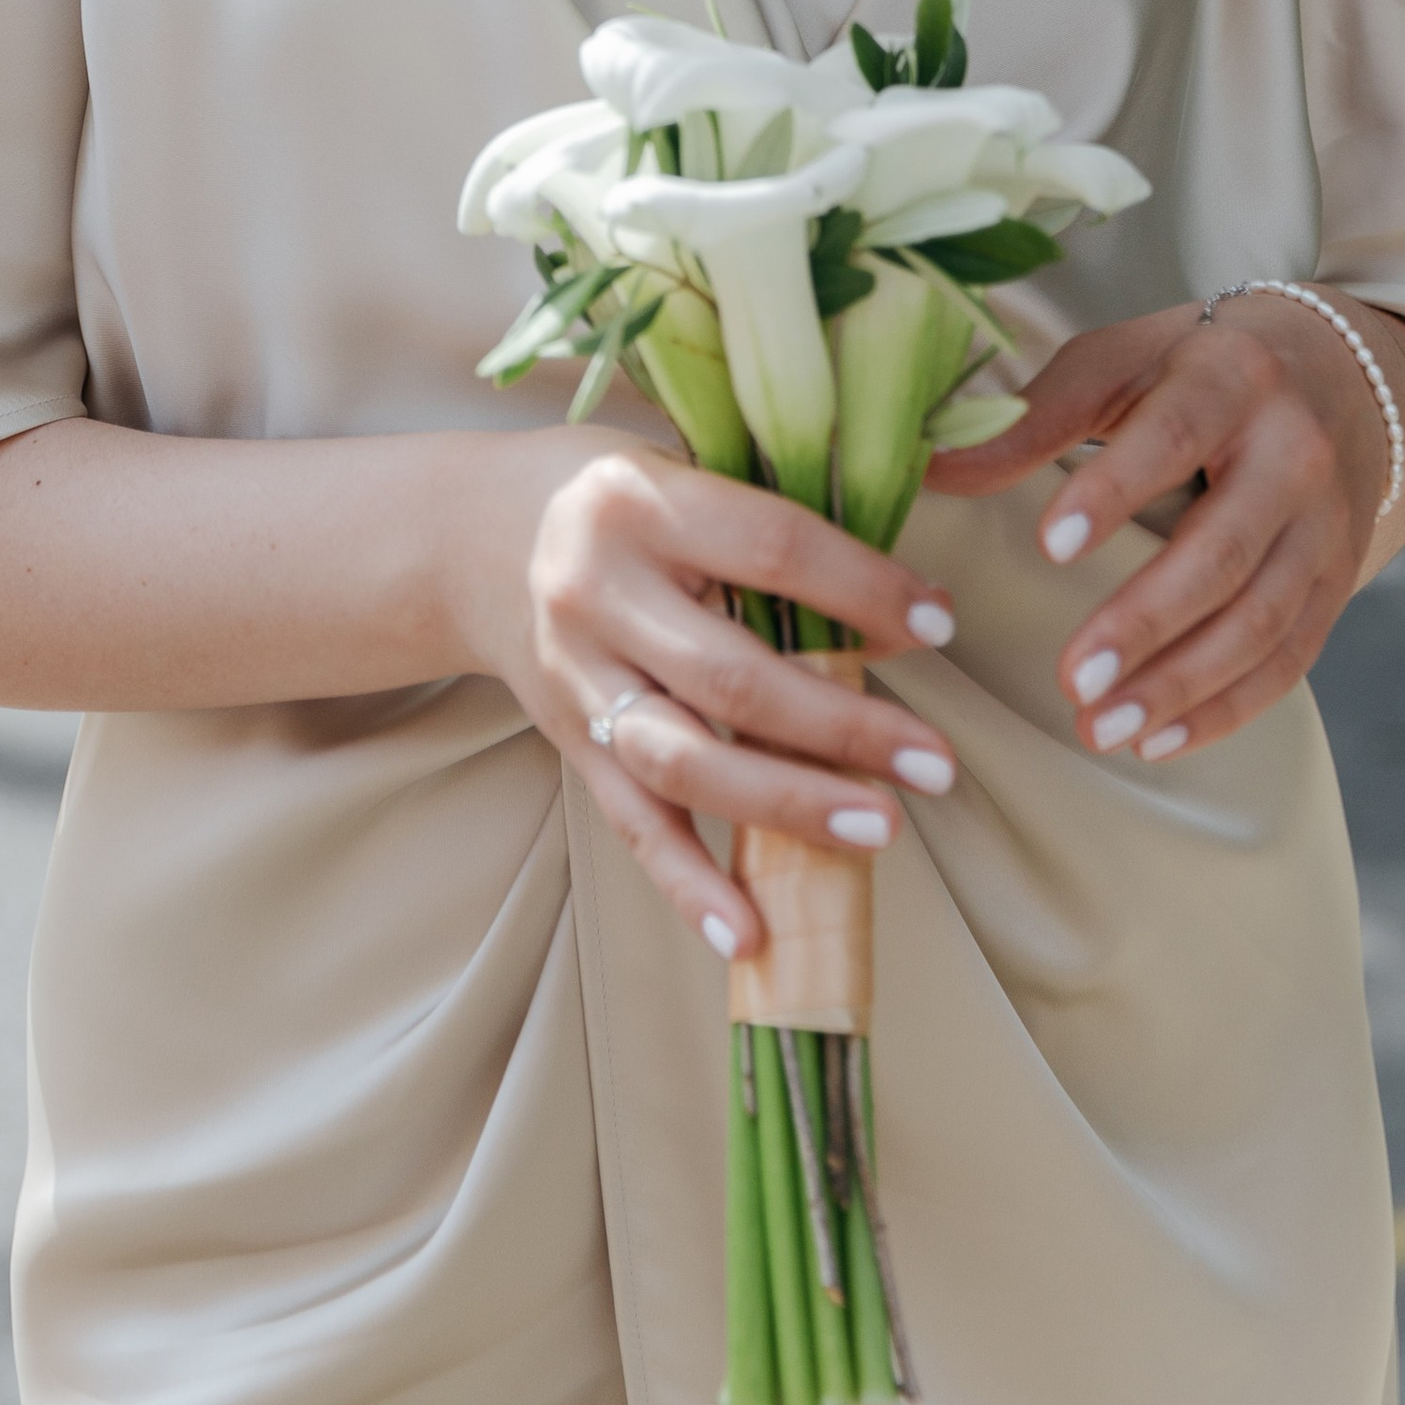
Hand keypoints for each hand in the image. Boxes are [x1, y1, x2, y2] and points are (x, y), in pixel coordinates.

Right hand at [442, 428, 963, 959]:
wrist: (464, 537)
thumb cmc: (607, 496)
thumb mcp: (678, 469)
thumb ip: (767, 527)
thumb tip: (900, 612)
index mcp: (639, 502)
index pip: (771, 548)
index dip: (862, 589)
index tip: (940, 623)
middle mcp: (598, 592)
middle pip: (731, 675)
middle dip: (844, 727)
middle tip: (935, 762)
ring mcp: (578, 677)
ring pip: (686, 761)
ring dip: (788, 804)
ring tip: (881, 828)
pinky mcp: (569, 742)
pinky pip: (634, 822)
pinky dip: (691, 885)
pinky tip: (751, 936)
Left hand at [922, 293, 1404, 764]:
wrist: (1341, 374)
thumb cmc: (1196, 367)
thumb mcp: (1121, 363)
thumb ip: (1034, 417)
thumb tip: (931, 471)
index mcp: (1232, 377)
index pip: (1172, 436)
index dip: (1113, 492)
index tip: (1049, 546)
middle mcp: (1294, 451)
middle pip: (1222, 551)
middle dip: (1146, 623)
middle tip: (1072, 680)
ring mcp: (1326, 524)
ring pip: (1260, 620)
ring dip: (1179, 686)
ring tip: (1100, 729)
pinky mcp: (1339, 581)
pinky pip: (1290, 658)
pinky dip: (1226, 709)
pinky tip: (1161, 740)